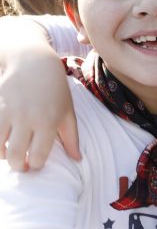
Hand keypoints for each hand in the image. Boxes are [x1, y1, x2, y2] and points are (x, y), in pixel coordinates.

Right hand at [0, 48, 79, 169]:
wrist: (33, 62)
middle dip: (19, 166)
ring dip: (3, 155)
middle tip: (22, 166)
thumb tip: (77, 160)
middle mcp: (27, 118)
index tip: (36, 164)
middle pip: (17, 154)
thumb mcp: (68, 112)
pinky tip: (1, 143)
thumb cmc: (55, 90)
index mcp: (48, 122)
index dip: (37, 165)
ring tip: (9, 155)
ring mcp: (8, 112)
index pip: (39, 155)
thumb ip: (72, 138)